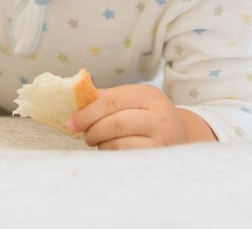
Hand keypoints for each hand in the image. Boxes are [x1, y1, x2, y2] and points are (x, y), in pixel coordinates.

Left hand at [67, 84, 215, 148]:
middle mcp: (159, 115)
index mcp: (148, 94)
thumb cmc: (147, 117)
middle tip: (85, 136)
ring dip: (101, 144)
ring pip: (118, 143)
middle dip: (92, 130)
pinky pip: (125, 157)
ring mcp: (162, 138)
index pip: (110, 100)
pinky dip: (111, 154)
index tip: (71, 122)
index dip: (86, 112)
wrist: (180, 136)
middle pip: (114, 123)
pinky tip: (111, 150)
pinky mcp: (158, 157)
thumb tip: (74, 97)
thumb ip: (107, 98)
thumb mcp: (133, 101)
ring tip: (100, 142)